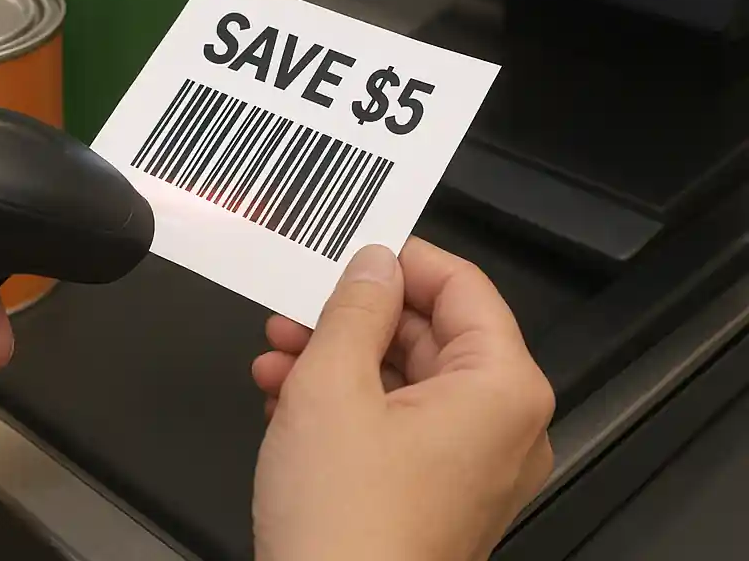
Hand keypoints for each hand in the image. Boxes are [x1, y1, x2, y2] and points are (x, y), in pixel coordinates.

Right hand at [252, 239, 554, 560]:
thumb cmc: (347, 526)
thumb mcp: (333, 385)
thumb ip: (355, 308)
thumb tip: (373, 265)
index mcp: (500, 389)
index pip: (462, 286)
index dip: (402, 261)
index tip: (354, 251)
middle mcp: (500, 426)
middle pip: (428, 333)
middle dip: (352, 319)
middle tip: (298, 306)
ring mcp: (469, 465)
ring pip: (403, 378)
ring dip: (335, 360)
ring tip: (278, 355)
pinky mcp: (434, 492)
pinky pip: (395, 423)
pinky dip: (343, 404)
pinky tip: (285, 397)